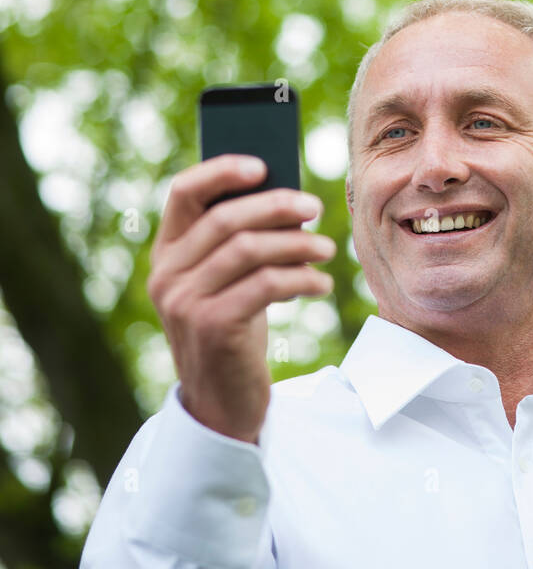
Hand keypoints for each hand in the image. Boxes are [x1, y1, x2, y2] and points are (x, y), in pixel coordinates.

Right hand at [147, 154, 335, 442]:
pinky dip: (301, 278)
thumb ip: (241, 241)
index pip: (183, 192)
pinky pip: (265, 285)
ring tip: (328, 249)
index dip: (221, 170)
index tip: (263, 163)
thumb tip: (290, 199)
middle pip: (225, 218)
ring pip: (248, 249)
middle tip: (315, 207)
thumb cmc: (233, 329)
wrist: (221, 405)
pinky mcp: (212, 328)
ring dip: (297, 243)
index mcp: (167, 254)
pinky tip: (321, 284)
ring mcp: (185, 303)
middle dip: (276, 205)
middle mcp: (167, 275)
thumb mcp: (229, 281)